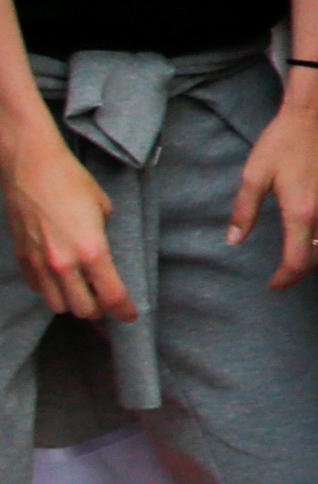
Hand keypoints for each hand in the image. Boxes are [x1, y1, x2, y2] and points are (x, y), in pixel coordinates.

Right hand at [5, 126, 126, 324]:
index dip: (124, 310)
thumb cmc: (72, 181)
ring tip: (82, 292)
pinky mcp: (22, 257)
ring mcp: (40, 263)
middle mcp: (64, 264)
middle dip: (98, 310)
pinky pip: (38, 288)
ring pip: (57, 305)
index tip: (130, 316)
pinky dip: (50, 290)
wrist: (30, 167)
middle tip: (105, 301)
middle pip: (83, 309)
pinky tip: (59, 279)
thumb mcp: (103, 209)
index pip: (111, 295)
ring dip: (72, 303)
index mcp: (92, 251)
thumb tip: (101, 258)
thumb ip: (103, 239)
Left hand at [232, 62, 317, 285]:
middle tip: (281, 277)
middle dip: (297, 271)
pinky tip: (313, 235)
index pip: (297, 261)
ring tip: (295, 259)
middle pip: (315, 257)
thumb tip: (233, 239)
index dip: (285, 279)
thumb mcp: (254, 175)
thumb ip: (243, 211)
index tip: (272, 285)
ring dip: (312, 256)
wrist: (317, 114)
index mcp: (301, 213)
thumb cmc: (283, 141)